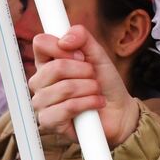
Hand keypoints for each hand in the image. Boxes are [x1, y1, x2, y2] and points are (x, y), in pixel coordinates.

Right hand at [29, 26, 138, 146]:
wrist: (119, 111)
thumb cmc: (105, 83)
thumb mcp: (97, 54)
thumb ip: (82, 37)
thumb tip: (65, 39)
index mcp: (46, 62)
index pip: (40, 43)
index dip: (63, 47)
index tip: (81, 56)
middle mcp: (40, 82)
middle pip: (56, 67)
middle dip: (84, 72)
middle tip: (93, 77)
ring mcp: (41, 102)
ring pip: (65, 88)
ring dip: (90, 89)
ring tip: (95, 92)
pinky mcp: (48, 121)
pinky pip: (68, 107)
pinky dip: (88, 103)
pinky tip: (95, 104)